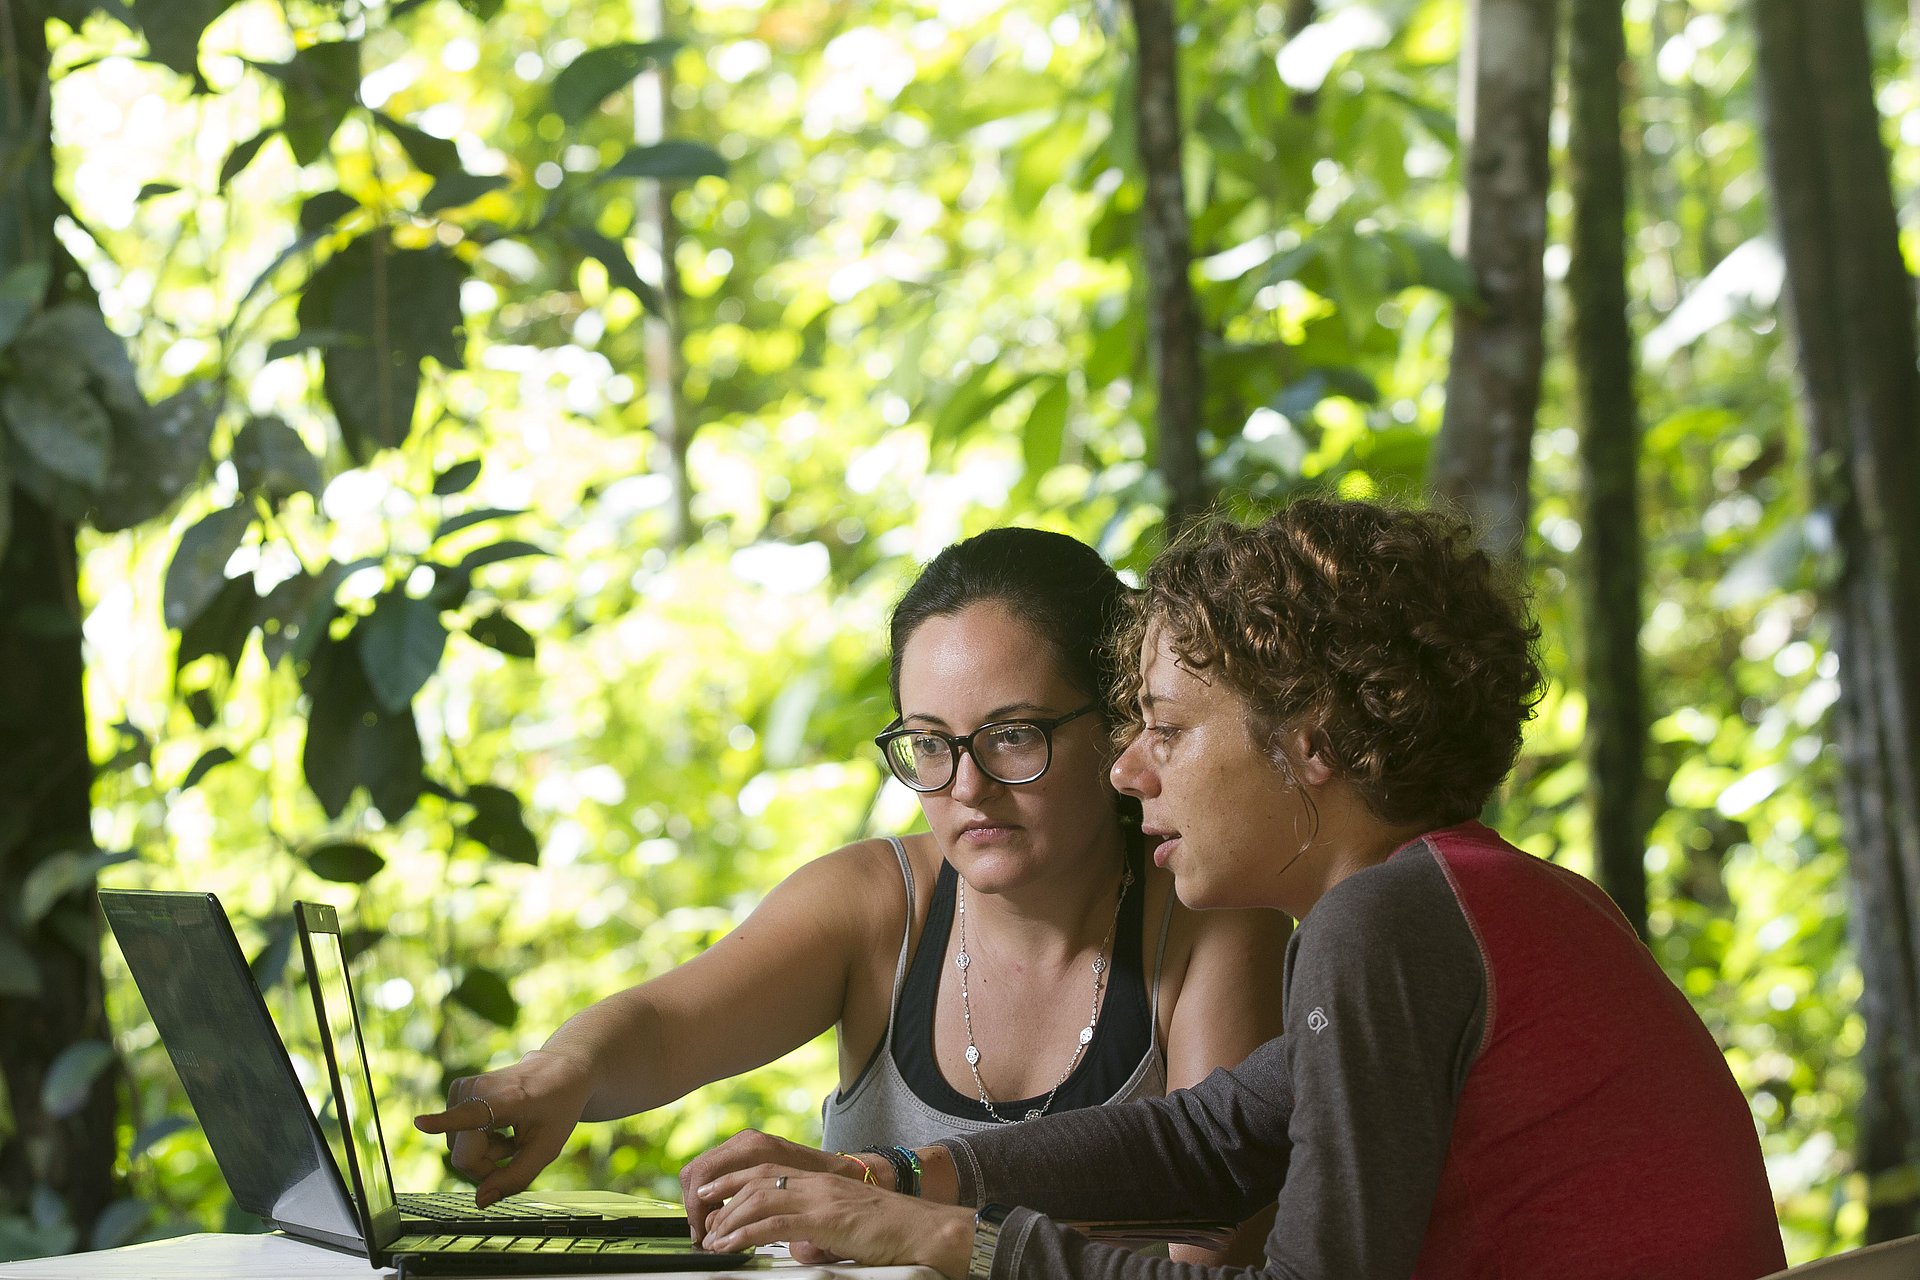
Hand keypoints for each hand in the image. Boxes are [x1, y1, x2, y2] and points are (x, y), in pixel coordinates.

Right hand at [413, 1049, 594, 1206]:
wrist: (560, 1071)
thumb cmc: (558, 1108)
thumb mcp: (547, 1149)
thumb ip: (515, 1179)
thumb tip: (480, 1201)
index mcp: (506, 1100)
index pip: (471, 1115)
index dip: (441, 1123)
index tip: (420, 1123)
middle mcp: (479, 1089)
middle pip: (463, 1156)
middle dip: (487, 1166)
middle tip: (515, 1149)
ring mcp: (464, 1088)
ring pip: (457, 1149)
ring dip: (484, 1152)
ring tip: (511, 1134)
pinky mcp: (457, 1090)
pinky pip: (456, 1135)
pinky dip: (477, 1139)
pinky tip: (499, 1128)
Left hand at [679, 1129, 873, 1246]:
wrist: (923, 1229)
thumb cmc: (890, 1231)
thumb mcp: (845, 1225)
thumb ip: (818, 1230)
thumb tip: (799, 1249)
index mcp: (821, 1180)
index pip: (766, 1170)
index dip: (733, 1179)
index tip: (711, 1194)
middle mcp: (817, 1183)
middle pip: (756, 1180)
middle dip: (723, 1198)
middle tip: (702, 1218)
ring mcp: (821, 1199)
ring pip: (760, 1199)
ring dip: (729, 1219)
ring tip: (711, 1238)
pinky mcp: (826, 1220)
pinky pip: (775, 1224)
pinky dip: (746, 1234)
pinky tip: (731, 1245)